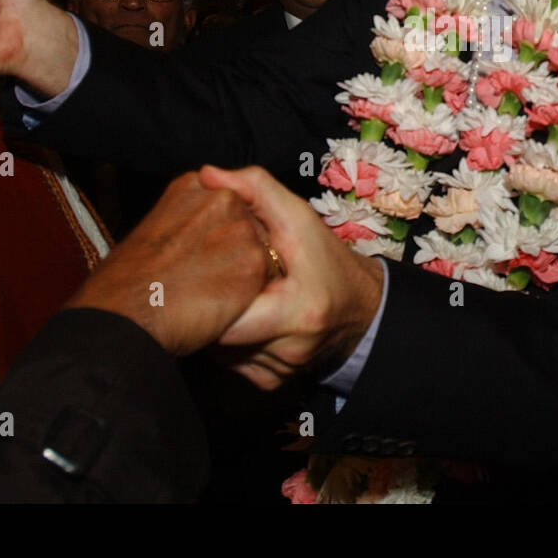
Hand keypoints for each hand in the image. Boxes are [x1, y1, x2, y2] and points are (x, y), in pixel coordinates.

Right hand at [66, 171, 269, 355]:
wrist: (124, 314)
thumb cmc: (125, 280)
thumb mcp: (152, 225)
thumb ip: (185, 216)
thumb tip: (198, 225)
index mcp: (193, 185)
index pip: (226, 206)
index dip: (213, 235)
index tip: (192, 253)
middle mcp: (222, 199)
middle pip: (249, 224)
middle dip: (234, 249)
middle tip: (200, 274)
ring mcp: (242, 230)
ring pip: (260, 250)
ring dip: (243, 272)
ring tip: (206, 290)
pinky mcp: (255, 262)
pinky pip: (263, 279)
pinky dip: (247, 295)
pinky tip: (217, 303)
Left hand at [199, 165, 384, 389]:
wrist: (360, 306)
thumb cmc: (326, 257)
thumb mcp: (299, 217)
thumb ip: (257, 190)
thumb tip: (209, 174)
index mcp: (297, 311)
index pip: (226, 312)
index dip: (208, 288)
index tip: (197, 268)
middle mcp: (289, 351)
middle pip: (217, 334)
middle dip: (208, 306)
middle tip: (197, 280)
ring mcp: (280, 372)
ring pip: (219, 352)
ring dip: (216, 323)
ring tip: (220, 295)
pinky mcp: (272, 383)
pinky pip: (231, 363)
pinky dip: (228, 340)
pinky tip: (239, 317)